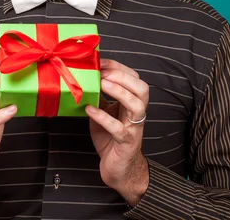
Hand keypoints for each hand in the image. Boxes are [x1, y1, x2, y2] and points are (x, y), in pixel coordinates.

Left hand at [86, 59, 149, 206]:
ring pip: (136, 105)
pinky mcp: (126, 143)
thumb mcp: (104, 111)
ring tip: (101, 85)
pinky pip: (118, 128)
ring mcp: (133, 128)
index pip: (134, 78)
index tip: (101, 61)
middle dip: (122, 77)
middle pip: (142, 88)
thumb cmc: (110, 137)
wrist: (118, 168)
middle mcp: (137, 113)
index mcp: (133, 102)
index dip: (119, 67)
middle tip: (102, 73)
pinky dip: (103, 117)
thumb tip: (86, 76)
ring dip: (119, 92)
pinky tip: (90, 109)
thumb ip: (100, 95)